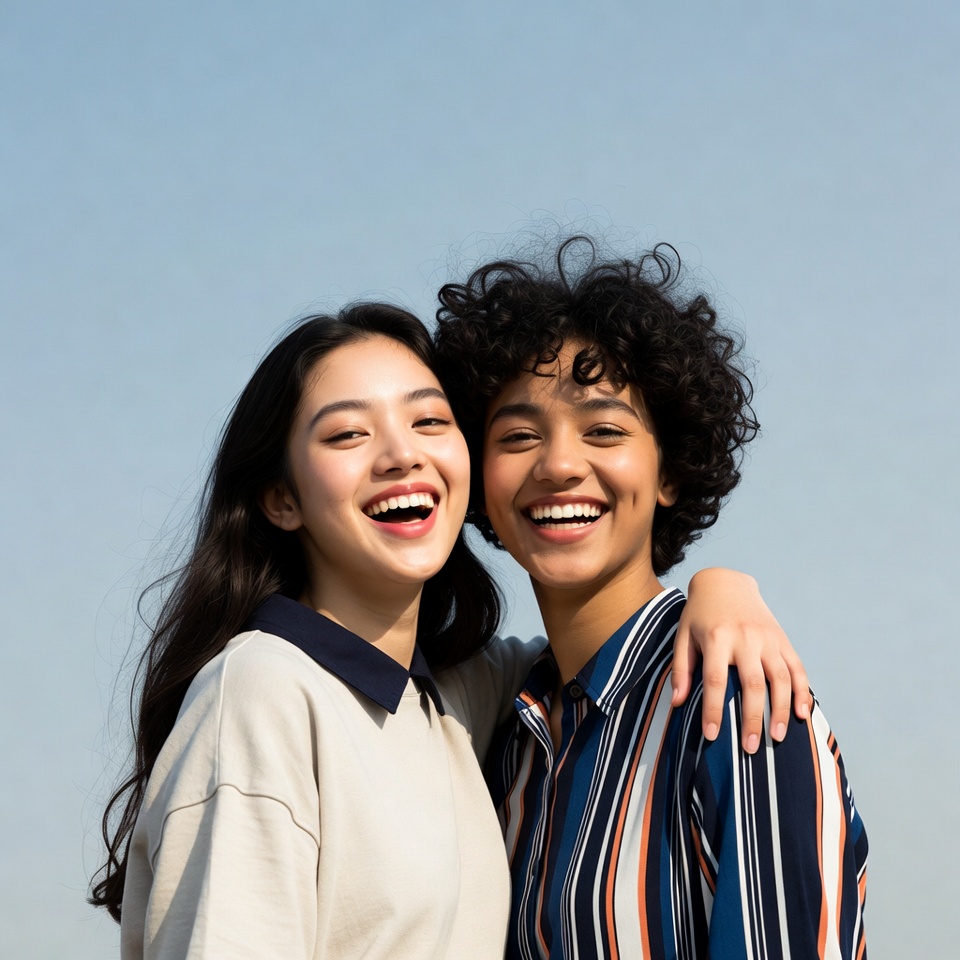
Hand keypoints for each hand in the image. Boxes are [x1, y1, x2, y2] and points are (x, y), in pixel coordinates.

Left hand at [671, 568, 811, 752]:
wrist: (725, 583)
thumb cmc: (699, 615)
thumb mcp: (683, 636)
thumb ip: (681, 669)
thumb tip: (678, 703)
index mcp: (716, 637)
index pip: (716, 680)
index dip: (714, 710)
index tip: (712, 736)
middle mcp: (745, 638)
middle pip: (753, 684)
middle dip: (752, 719)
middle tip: (750, 748)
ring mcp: (767, 638)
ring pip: (780, 678)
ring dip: (781, 710)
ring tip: (777, 738)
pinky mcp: (782, 639)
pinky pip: (797, 668)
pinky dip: (802, 692)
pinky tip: (802, 715)